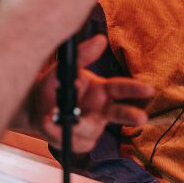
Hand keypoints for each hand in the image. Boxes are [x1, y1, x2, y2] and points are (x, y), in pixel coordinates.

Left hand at [30, 35, 153, 152]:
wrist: (34, 107)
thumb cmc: (55, 85)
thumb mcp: (65, 68)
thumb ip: (83, 55)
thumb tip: (100, 39)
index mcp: (102, 90)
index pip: (121, 88)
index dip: (135, 89)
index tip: (149, 89)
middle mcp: (101, 110)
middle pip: (120, 113)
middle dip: (130, 115)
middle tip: (142, 117)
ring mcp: (93, 128)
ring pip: (89, 130)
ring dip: (72, 123)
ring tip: (53, 113)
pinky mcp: (81, 142)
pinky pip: (74, 142)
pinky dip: (59, 132)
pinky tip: (49, 122)